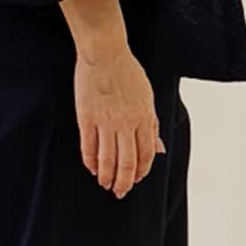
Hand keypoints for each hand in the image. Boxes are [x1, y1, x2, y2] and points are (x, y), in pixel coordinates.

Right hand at [73, 43, 166, 198]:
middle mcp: (126, 124)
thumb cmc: (127, 71)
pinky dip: (90, 161)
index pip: (145, 155)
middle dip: (124, 182)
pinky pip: (88, 147)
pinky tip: (91, 168)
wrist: (104, 54)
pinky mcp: (86, 119)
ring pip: (107, 160)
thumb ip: (153, 125)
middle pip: (127, 163)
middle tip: (120, 192)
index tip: (137, 180)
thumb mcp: (148, 97)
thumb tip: (159, 149)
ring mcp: (105, 122)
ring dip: (107, 176)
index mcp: (144, 118)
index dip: (142, 172)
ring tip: (105, 184)